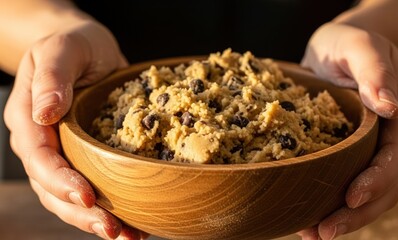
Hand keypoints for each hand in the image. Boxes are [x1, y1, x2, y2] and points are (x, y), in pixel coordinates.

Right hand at [4, 20, 146, 238]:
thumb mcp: (64, 49)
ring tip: (127, 236)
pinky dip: (111, 206)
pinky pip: (92, 186)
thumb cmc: (74, 44)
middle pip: (52, 188)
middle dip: (82, 213)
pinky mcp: (86, 156)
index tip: (88, 198)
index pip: (39, 158)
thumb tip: (45, 112)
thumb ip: (53, 78)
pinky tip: (134, 221)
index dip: (61, 182)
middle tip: (114, 230)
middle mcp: (43, 142)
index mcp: (29, 118)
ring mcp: (64, 153)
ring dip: (96, 220)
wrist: (87, 48)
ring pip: (70, 197)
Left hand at [299, 23, 397, 238]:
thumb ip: (375, 73)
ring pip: (368, 192)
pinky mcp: (348, 152)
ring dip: (344, 216)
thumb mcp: (359, 45)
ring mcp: (369, 147)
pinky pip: (346, 182)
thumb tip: (391, 108)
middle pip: (384, 184)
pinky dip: (329, 202)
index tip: (351, 199)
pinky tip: (306, 218)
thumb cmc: (346, 42)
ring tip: (313, 235)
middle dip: (357, 212)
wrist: (336, 47)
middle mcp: (388, 137)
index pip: (394, 155)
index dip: (376, 180)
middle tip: (324, 232)